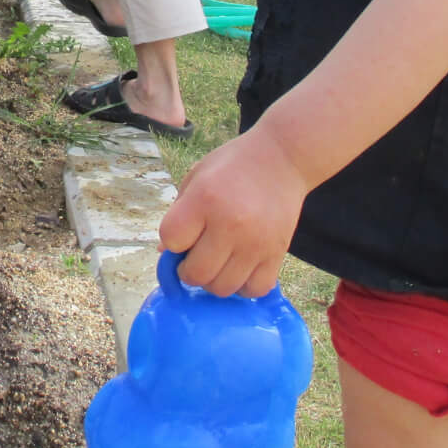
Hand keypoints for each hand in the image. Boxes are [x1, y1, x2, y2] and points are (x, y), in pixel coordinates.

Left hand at [157, 124, 309, 297]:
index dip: (172, 240)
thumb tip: (165, 253)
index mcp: (205, 200)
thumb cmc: (233, 165)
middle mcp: (230, 224)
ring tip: (218, 262)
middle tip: (196, 255)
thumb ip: (178, 214)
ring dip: (214, 281)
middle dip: (188, 270)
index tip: (183, 233)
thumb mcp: (197, 176)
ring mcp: (256, 243)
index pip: (171, 240)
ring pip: (223, 288)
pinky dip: (243, 286)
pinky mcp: (277, 254)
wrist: (282, 158)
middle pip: (196, 274)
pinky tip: (240, 269)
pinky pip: (255, 289)